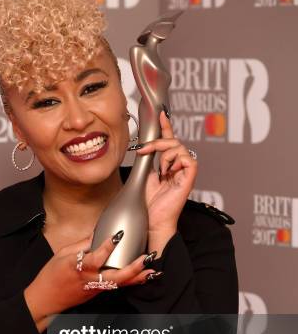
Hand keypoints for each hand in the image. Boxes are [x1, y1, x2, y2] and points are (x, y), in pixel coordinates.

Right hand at [24, 232, 159, 326]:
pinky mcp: (98, 293)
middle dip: (132, 268)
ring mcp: (95, 289)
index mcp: (78, 268)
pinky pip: (117, 286)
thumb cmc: (51, 276)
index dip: (107, 247)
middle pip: (115, 276)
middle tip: (146, 258)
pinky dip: (131, 281)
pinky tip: (142, 276)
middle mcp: (89, 280)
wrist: (46, 301)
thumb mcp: (62, 254)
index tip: (118, 235)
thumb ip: (82, 244)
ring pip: (120, 284)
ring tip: (153, 271)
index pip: (95, 257)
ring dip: (137, 277)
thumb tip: (97, 232)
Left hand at [135, 110, 197, 234]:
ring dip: (165, 155)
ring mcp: (185, 172)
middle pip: (173, 141)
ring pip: (179, 147)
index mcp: (169, 165)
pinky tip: (168, 173)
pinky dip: (175, 162)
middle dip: (157, 142)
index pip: (169, 141)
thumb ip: (149, 160)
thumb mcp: (145, 175)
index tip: (161, 114)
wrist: (153, 219)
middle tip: (144, 150)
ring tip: (161, 171)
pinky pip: (187, 158)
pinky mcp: (190, 177)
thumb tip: (146, 147)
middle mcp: (179, 166)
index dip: (166, 127)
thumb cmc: (149, 203)